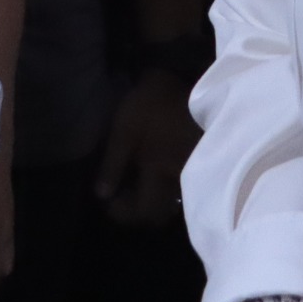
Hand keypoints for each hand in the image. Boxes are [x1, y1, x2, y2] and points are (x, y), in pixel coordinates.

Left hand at [96, 68, 199, 226]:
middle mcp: (181, 181)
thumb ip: (112, 165)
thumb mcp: (124, 131)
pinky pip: (181, 190)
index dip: (124, 214)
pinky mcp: (201, 165)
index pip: (145, 212)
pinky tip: (152, 176)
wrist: (191, 86)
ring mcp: (194, 174)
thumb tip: (101, 195)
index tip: (109, 204)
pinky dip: (165, 191)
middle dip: (138, 213)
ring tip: (133, 185)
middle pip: (161, 215)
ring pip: (172, 205)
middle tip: (119, 196)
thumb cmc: (152, 107)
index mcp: (159, 173)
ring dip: (152, 202)